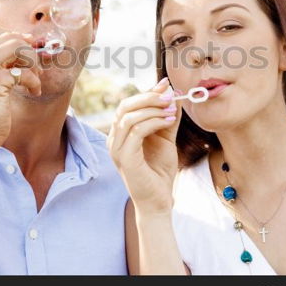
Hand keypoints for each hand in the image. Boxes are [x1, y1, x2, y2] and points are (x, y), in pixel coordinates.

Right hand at [0, 23, 41, 154]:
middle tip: (34, 68)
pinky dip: (34, 82)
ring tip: (34, 79)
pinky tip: (33, 92)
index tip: (26, 49)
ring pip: (17, 45)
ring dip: (32, 61)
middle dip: (27, 50)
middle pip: (8, 36)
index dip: (14, 36)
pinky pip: (24, 72)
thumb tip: (24, 40)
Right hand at [108, 77, 182, 215]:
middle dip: (149, 97)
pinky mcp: (124, 158)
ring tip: (171, 110)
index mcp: (120, 133)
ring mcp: (116, 149)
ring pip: (129, 116)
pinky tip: (168, 121)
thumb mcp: (165, 138)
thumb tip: (172, 92)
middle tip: (170, 96)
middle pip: (125, 106)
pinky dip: (153, 122)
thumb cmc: (159, 171)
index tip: (166, 85)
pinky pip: (136, 131)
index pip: (129, 105)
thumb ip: (167, 117)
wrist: (159, 200)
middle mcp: (114, 139)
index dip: (147, 92)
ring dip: (153, 109)